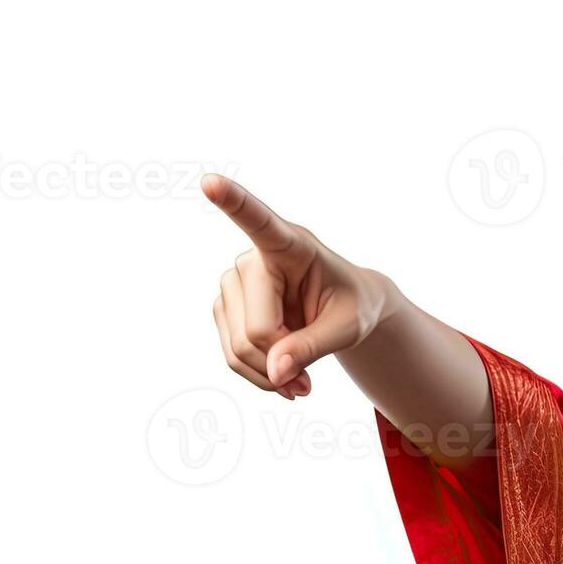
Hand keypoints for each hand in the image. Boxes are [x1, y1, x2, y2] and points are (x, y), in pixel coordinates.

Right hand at [204, 174, 389, 400]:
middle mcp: (253, 258)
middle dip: (282, 362)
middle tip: (309, 380)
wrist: (341, 313)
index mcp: (292, 244)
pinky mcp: (225, 306)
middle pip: (256, 330)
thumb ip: (313, 346)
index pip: (259, 221)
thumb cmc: (352, 307)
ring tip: (300, 379)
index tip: (210, 182)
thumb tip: (275, 372)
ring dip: (270, 375)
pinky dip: (258, 375)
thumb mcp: (348, 327)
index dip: (233, 203)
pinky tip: (280, 374)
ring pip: (239, 348)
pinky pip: (231, 356)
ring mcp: (233, 282)